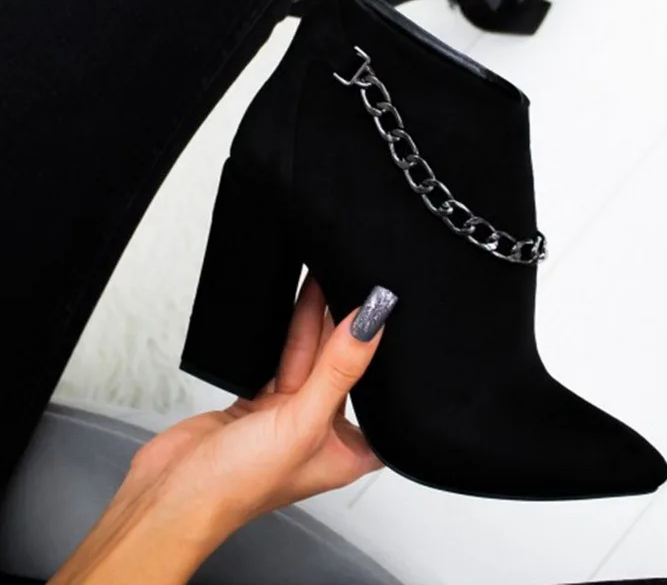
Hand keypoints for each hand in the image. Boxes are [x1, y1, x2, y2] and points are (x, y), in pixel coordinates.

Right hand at [132, 277, 392, 526]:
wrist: (170, 492)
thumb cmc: (237, 488)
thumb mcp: (301, 423)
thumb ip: (337, 370)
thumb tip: (368, 326)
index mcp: (347, 453)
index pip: (379, 397)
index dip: (384, 359)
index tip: (387, 317)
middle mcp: (322, 434)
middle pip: (343, 370)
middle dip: (347, 331)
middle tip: (352, 287)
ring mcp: (288, 416)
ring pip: (311, 359)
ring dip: (316, 323)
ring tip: (326, 282)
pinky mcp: (259, 402)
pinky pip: (282, 358)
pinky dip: (289, 334)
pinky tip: (299, 307)